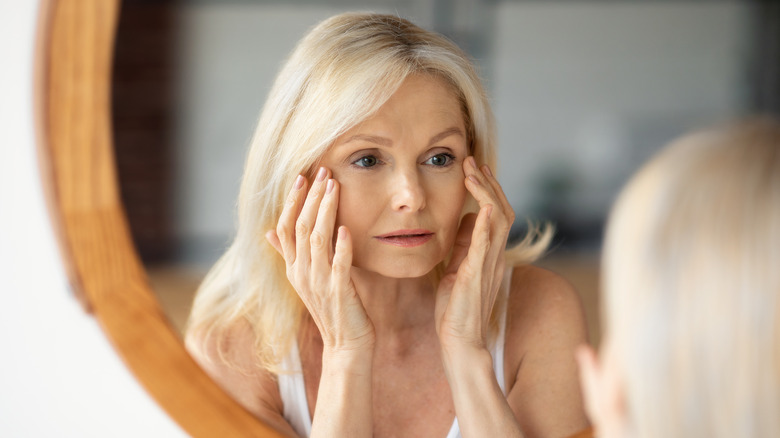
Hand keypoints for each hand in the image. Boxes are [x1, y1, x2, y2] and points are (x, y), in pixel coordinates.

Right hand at [266, 167, 374, 351]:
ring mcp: (318, 282)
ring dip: (326, 211)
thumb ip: (289, 254)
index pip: (285, 227)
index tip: (302, 176)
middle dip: (311, 197)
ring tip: (334, 187)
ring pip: (317, 239)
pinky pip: (339, 265)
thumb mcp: (306, 279)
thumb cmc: (331, 308)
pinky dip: (342, 245)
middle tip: (323, 172)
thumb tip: (269, 232)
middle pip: (299, 228)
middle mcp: (301, 273)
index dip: (292, 201)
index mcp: (293, 268)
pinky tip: (346, 228)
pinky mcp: (338, 292)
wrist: (345, 344)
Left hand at [434, 156, 514, 352]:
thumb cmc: (457, 308)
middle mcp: (495, 256)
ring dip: (486, 194)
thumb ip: (465, 244)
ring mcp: (488, 265)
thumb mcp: (458, 267)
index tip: (473, 168)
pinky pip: (485, 246)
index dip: (487, 189)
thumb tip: (467, 218)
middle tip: (472, 161)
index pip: (496, 213)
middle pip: (502, 210)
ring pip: (498, 221)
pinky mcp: (476, 276)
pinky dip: (485, 226)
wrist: (460, 340)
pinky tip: (482, 207)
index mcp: (490, 253)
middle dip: (487, 183)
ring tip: (473, 174)